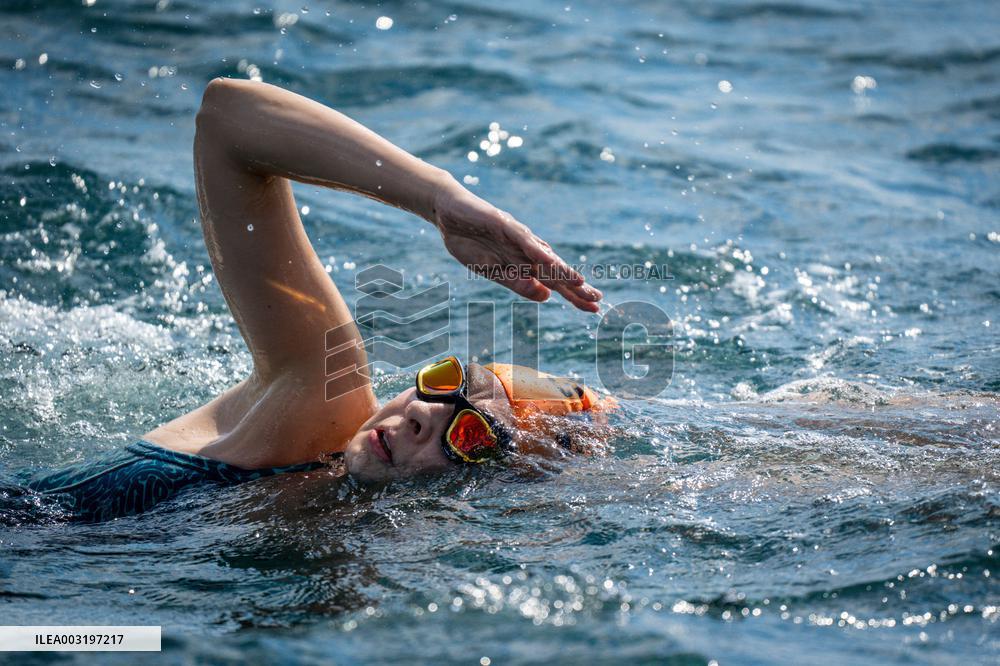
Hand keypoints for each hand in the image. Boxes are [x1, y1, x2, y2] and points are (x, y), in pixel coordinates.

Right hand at [431, 181, 601, 311]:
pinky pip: (524, 241)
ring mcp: (518, 237)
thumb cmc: (469, 242)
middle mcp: (527, 251)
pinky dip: (537, 253)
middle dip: (576, 286)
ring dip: (562, 270)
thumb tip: (547, 296)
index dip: (574, 294)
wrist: (448, 213)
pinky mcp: (505, 225)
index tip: (594, 308)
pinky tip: (550, 263)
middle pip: (556, 271)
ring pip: (544, 257)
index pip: (554, 282)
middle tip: (598, 300)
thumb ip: (517, 284)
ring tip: (581, 284)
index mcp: (523, 264)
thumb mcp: (492, 271)